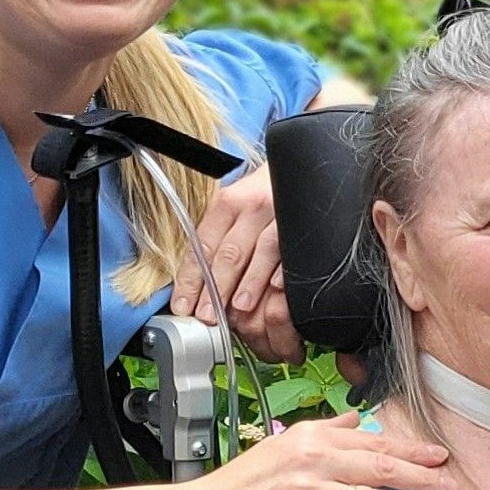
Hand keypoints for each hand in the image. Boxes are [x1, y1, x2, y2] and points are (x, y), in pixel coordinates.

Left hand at [172, 167, 301, 359]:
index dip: (192, 279)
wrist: (300, 174)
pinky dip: (284, 270)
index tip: (185, 305)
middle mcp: (253, 206)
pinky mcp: (304, 223)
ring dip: (249, 283)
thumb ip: (217, 239)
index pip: (203, 245)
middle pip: (230, 253)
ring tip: (239, 308)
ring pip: (262, 251)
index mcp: (229, 203)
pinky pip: (293, 249)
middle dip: (217, 288)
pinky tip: (277, 288)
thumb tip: (197, 284)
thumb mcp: (234, 208)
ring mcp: (281, 214)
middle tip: (208, 315)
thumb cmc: (263, 196)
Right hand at [181, 412, 451, 489]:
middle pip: (382, 469)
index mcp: (313, 438)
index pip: (373, 443)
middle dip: (424, 478)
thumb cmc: (240, 484)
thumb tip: (355, 419)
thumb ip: (324, 430)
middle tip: (454, 488)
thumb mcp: (282, 443)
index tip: (440, 458)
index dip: (411, 451)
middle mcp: (314, 461)